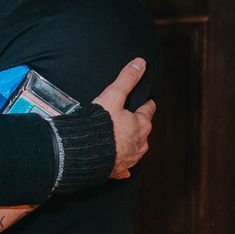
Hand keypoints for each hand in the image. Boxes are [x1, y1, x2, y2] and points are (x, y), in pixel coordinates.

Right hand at [92, 59, 155, 178]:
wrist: (86, 153)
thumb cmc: (101, 125)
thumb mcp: (113, 96)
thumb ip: (127, 79)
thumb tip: (140, 62)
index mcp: (141, 124)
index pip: (148, 111)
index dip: (146, 105)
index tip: (145, 103)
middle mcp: (140, 143)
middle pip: (143, 131)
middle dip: (138, 125)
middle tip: (129, 120)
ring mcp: (130, 158)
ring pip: (135, 149)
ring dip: (130, 144)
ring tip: (120, 139)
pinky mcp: (118, 170)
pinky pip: (123, 168)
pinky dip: (122, 165)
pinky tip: (119, 165)